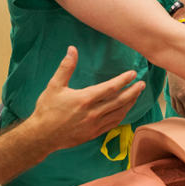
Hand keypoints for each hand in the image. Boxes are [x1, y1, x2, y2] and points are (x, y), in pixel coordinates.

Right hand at [28, 46, 144, 151]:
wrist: (41, 136)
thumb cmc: (47, 110)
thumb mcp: (54, 86)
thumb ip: (66, 67)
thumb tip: (72, 49)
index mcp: (85, 99)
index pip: (111, 88)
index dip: (124, 80)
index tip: (133, 74)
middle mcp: (93, 113)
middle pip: (120, 101)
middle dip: (133, 92)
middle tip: (142, 84)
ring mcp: (95, 125)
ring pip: (119, 113)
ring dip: (130, 104)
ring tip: (136, 95)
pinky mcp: (94, 134)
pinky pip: (113, 124)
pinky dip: (122, 116)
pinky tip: (124, 110)